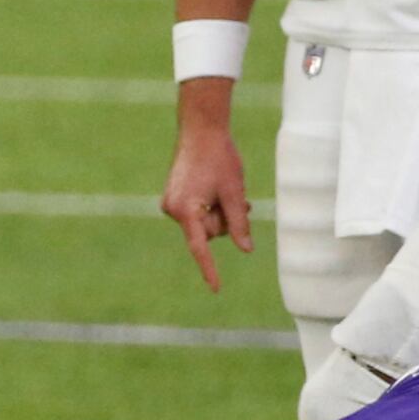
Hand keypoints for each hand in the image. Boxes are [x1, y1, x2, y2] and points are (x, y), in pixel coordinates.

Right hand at [161, 119, 252, 292]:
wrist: (200, 131)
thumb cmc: (219, 158)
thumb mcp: (235, 192)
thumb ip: (239, 223)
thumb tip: (246, 250)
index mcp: (186, 209)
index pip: (200, 247)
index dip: (210, 269)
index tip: (216, 289)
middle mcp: (173, 210)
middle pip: (208, 233)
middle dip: (225, 221)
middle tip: (238, 197)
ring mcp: (172, 205)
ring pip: (205, 224)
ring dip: (220, 212)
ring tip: (227, 189)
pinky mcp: (174, 199)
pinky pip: (198, 214)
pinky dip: (211, 207)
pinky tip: (217, 190)